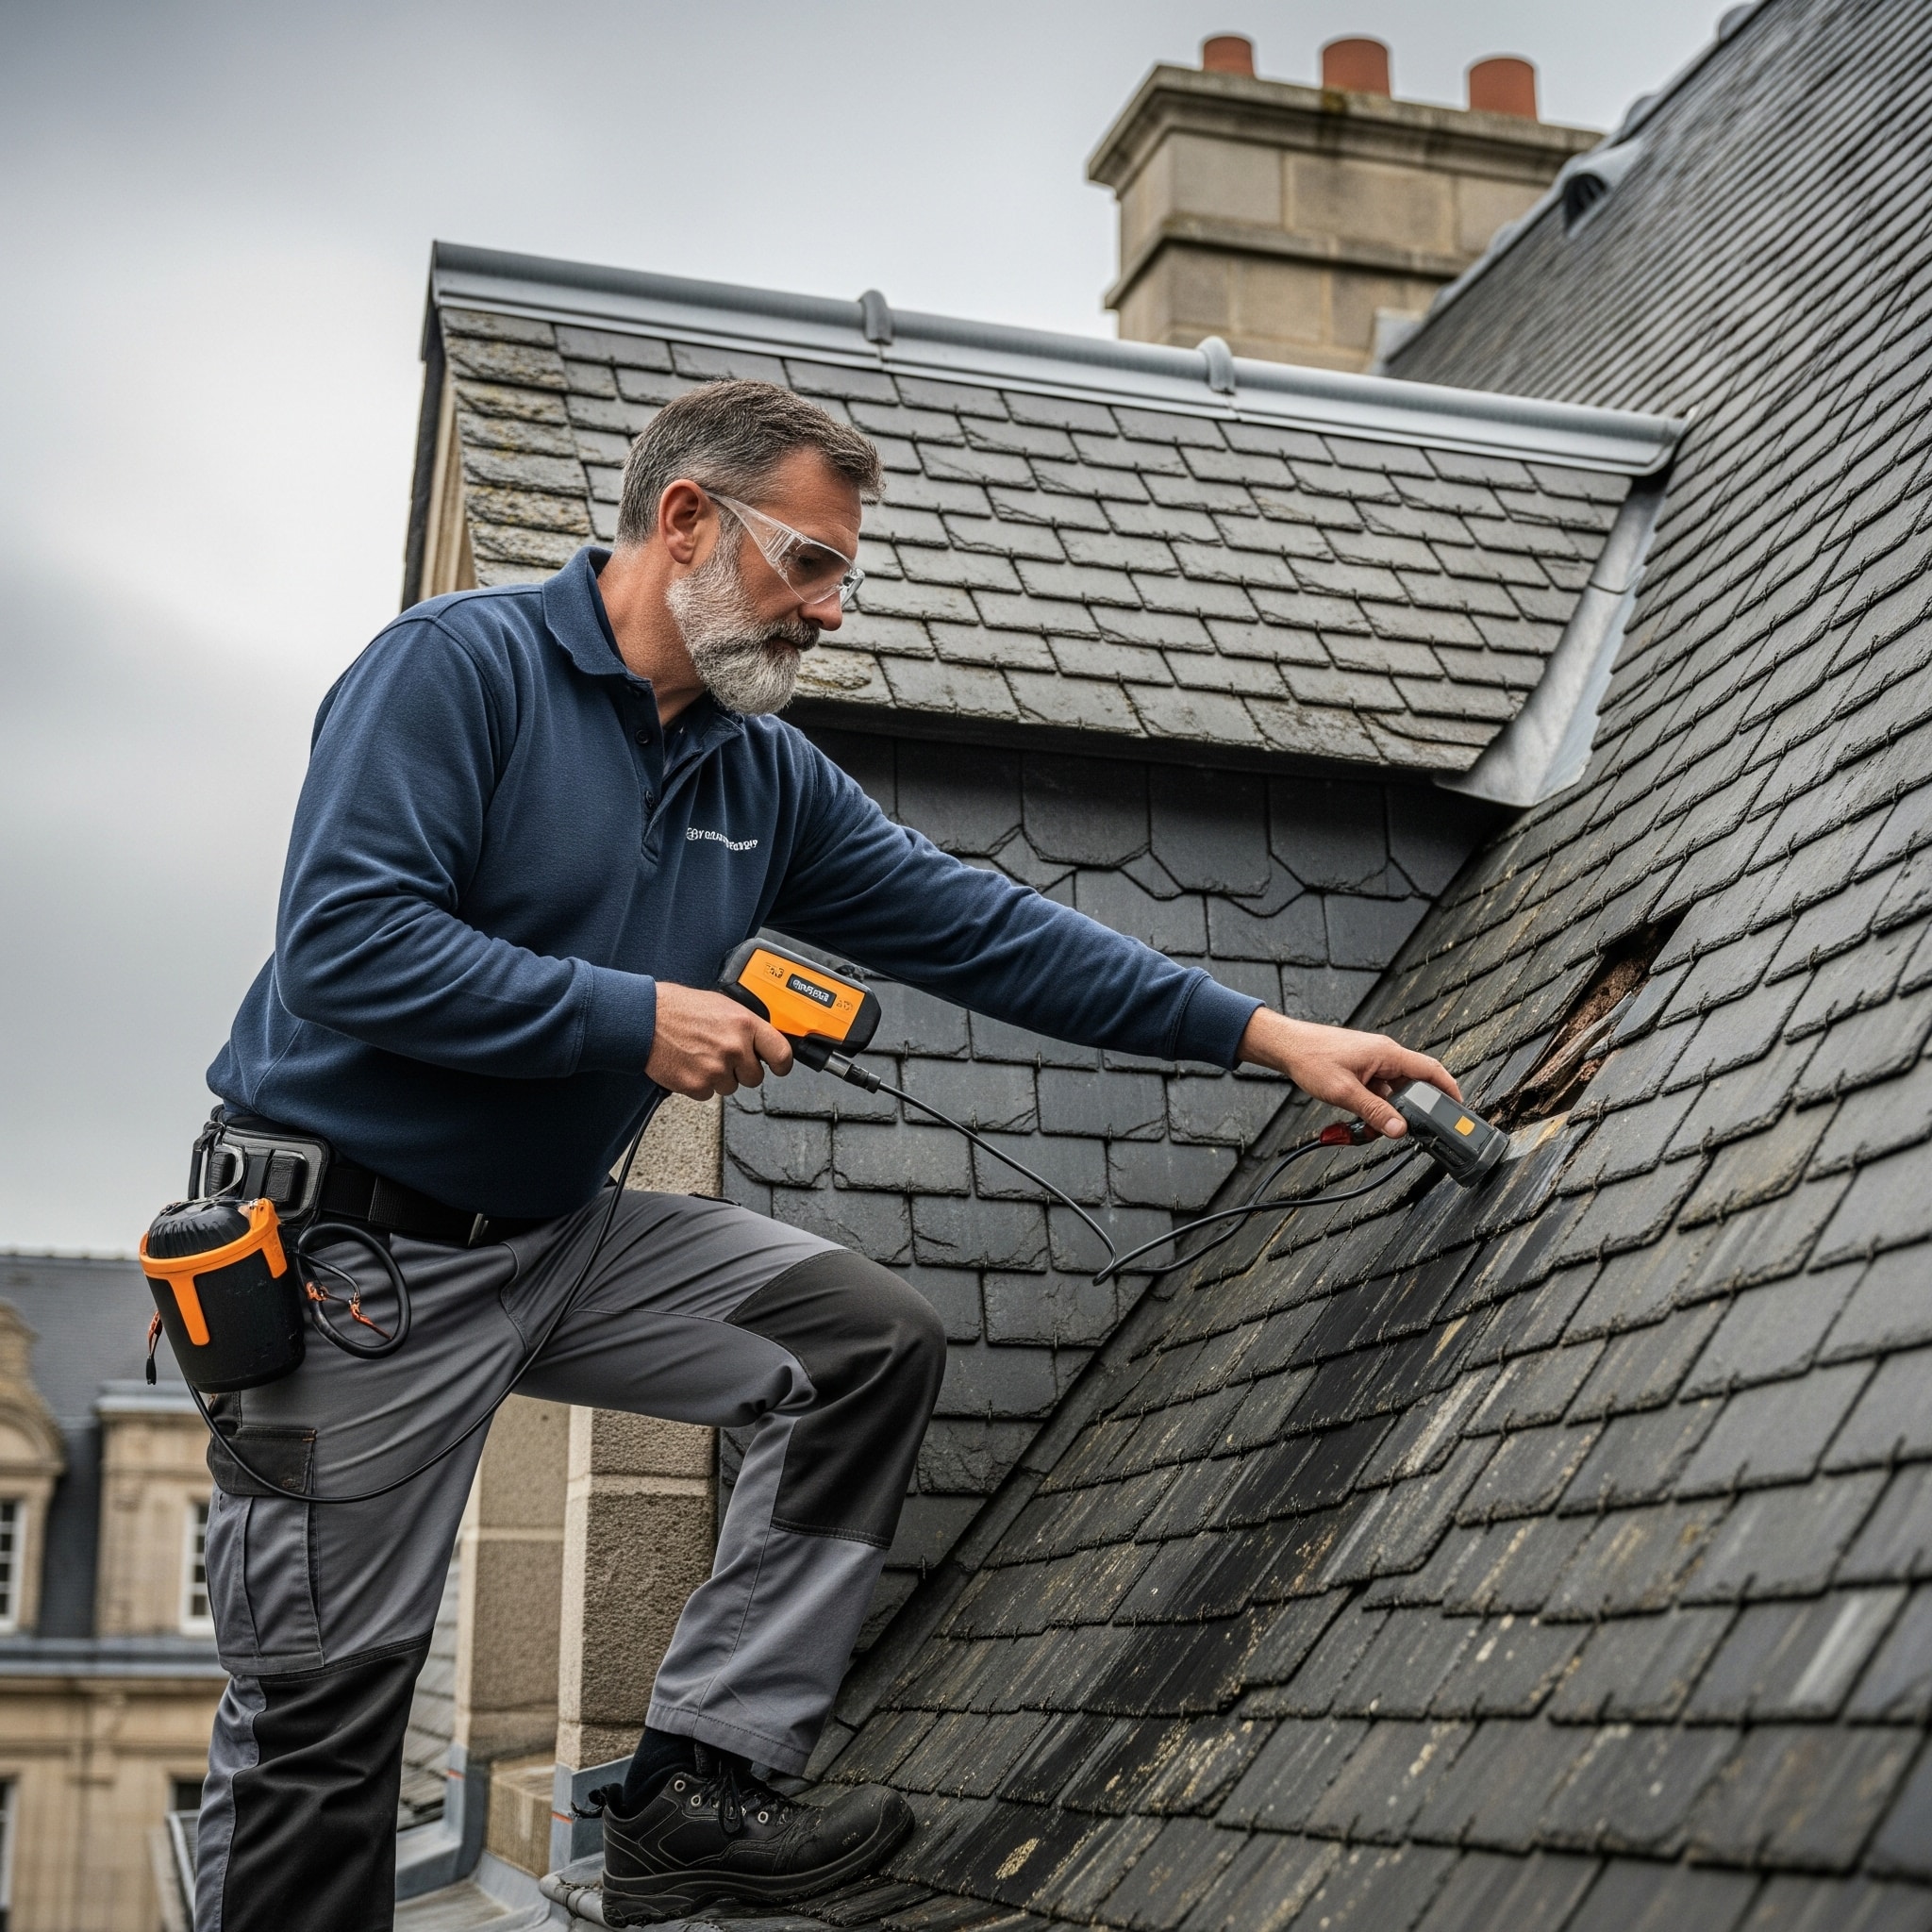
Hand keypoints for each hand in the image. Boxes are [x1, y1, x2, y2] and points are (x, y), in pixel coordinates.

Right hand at [647, 982, 793, 1098]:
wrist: (645, 1019)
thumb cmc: (679, 1008)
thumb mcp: (722, 1005)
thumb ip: (745, 1025)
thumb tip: (762, 1040)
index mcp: (744, 1024)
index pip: (781, 1053)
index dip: (782, 1064)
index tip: (779, 1067)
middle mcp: (733, 1047)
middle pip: (754, 1077)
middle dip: (741, 1070)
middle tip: (722, 1055)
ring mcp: (715, 1069)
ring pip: (730, 1087)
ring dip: (718, 1077)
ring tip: (700, 1055)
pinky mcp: (697, 1085)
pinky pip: (708, 1094)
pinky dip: (699, 1083)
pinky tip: (689, 1064)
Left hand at [1237, 1009, 1459, 1139]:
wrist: (1286, 1046)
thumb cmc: (1312, 1058)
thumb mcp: (1344, 1092)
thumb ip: (1374, 1112)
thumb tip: (1401, 1130)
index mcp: (1388, 1054)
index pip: (1431, 1070)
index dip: (1449, 1090)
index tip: (1459, 1109)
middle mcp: (1385, 1056)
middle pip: (1413, 1086)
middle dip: (1411, 1112)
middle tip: (1405, 1131)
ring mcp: (1373, 1063)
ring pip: (1394, 1093)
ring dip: (1387, 1113)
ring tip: (1370, 1129)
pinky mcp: (1362, 1070)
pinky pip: (1378, 1093)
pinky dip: (1373, 1108)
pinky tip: (1360, 1121)